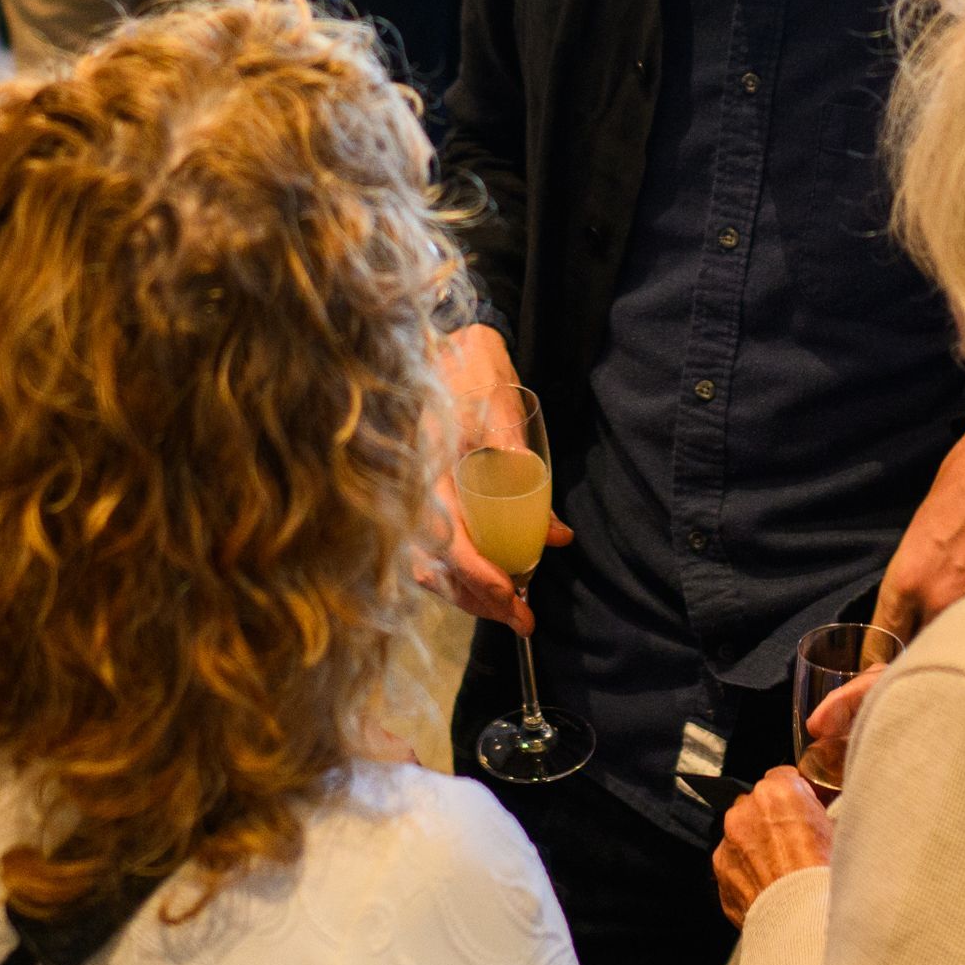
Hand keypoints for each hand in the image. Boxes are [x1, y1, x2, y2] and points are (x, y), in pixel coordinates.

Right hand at [423, 324, 559, 631]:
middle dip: (478, 600)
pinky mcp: (421, 500)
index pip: (448, 541)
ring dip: (468, 596)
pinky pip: (430, 552)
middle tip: (522, 620)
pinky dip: (457, 577)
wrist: (444, 343)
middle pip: (435, 567)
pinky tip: (487, 585)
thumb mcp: (497, 402)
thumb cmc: (472, 369)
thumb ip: (514, 454)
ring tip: (509, 611)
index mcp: (427, 470)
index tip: (511, 597)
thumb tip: (551, 528)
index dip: (478, 576)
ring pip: (430, 566)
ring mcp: (413, 497)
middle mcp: (413, 491)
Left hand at [713, 768, 833, 924]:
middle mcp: (745, 810)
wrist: (804, 921)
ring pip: (742, 834)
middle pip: (758, 805)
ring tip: (782, 871)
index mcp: (778, 791)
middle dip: (772, 819)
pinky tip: (769, 887)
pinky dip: (747, 871)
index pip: (783, 777)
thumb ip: (817, 812)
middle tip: (796, 845)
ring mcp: (728, 841)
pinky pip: (734, 863)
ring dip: (757, 845)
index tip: (803, 810)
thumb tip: (817, 813)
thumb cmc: (825, 876)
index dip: (796, 795)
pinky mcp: (720, 870)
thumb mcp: (837, 831)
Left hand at [875, 414, 964, 641]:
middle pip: (916, 652)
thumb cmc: (959, 485)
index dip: (877, 660)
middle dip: (912, 659)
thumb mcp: (917, 534)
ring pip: (952, 643)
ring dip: (948, 647)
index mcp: (906, 581)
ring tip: (948, 646)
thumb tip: (911, 610)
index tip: (876, 669)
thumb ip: (911, 579)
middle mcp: (938, 601)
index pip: (882, 640)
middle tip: (912, 659)